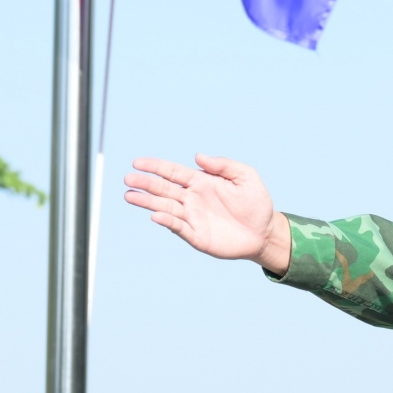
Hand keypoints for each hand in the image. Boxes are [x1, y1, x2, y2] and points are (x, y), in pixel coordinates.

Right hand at [124, 154, 292, 274]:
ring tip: (129, 196)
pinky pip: (179, 227)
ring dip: (147, 202)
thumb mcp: (246, 177)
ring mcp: (192, 218)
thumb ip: (224, 165)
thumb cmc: (256, 203)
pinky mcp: (197, 236)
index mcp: (200, 182)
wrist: (264, 232)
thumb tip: (198, 156)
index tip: (138, 162)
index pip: (172, 172)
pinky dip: (167, 221)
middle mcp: (192, 199)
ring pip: (164, 208)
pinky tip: (156, 215)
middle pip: (163, 189)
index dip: (155, 166)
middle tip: (128, 179)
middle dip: (145, 184)